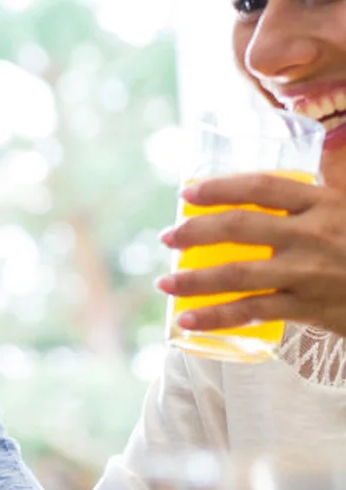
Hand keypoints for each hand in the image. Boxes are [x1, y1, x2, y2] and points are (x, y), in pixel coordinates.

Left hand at [158, 171, 345, 337]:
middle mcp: (314, 234)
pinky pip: (253, 312)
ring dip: (194, 279)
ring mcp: (310, 272)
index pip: (262, 187)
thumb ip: (324, 187)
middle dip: (195, 231)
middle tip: (166, 239)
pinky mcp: (309, 307)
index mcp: (324, 202)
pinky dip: (216, 317)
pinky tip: (187, 321)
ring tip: (165, 283)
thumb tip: (288, 169)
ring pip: (239, 272)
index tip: (188, 194)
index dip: (220, 187)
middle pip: (241, 227)